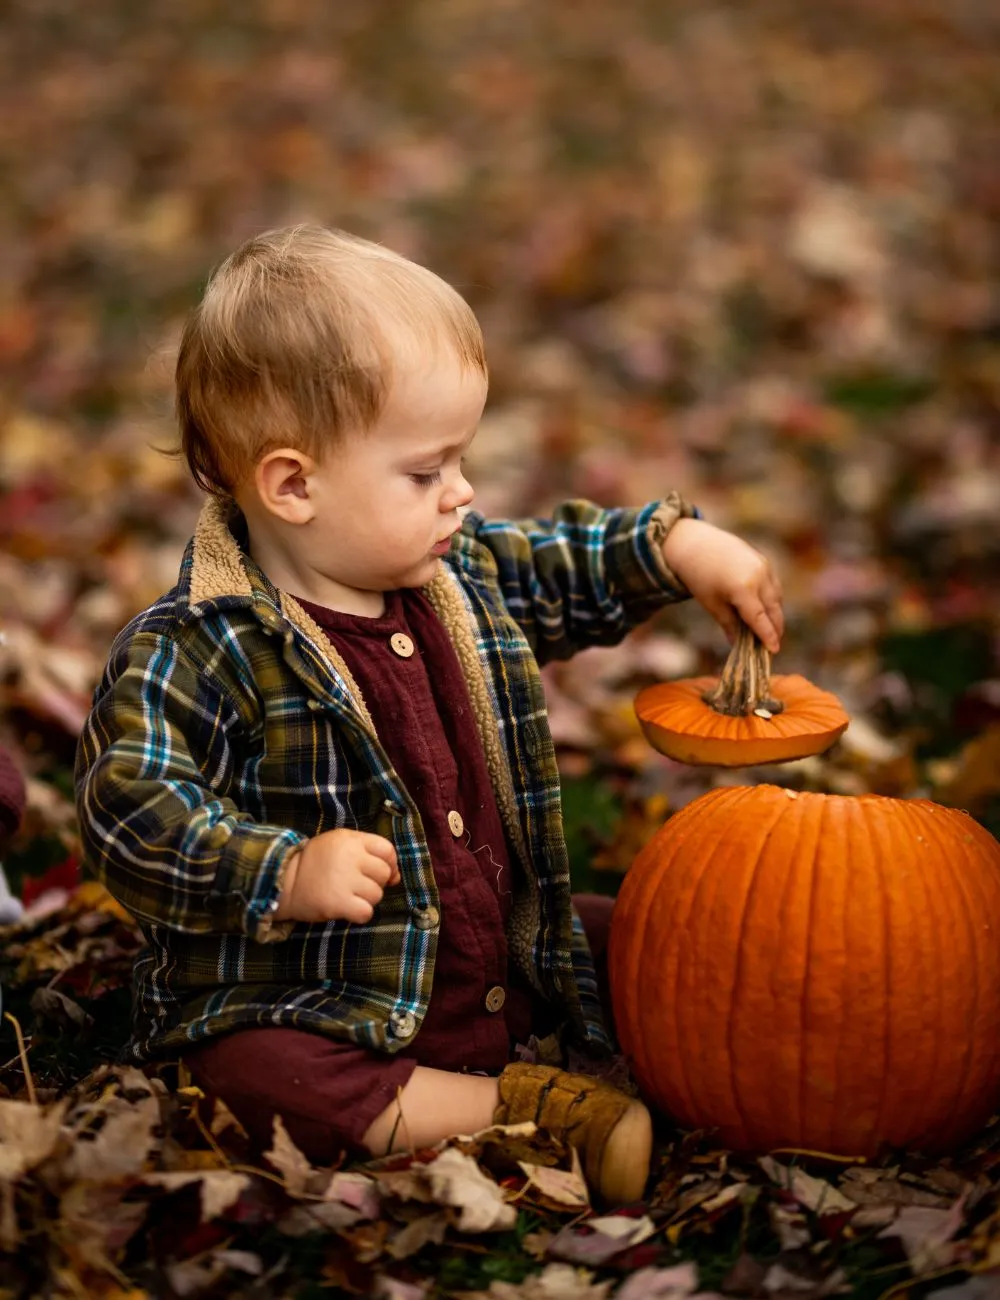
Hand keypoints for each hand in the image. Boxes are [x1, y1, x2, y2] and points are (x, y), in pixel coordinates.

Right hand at [275, 829, 400, 924]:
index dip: (389, 864)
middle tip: (356, 885)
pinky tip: (347, 909)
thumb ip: (368, 853)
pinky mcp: (338, 902)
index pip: (387, 850)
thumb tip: (396, 876)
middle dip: (375, 883)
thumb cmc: (315, 864)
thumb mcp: (338, 845)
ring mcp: (344, 879)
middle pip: (384, 874)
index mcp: (350, 839)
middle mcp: (350, 856)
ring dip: (366, 899)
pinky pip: (366, 912)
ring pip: (376, 895)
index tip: (379, 873)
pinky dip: (360, 914)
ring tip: (347, 895)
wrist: (284, 882)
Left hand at [661, 518, 783, 652]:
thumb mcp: (712, 604)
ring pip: (776, 597)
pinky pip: (773, 584)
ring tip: (771, 629)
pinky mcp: (763, 560)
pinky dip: (772, 598)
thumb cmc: (699, 577)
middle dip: (775, 628)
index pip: (761, 619)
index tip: (774, 651)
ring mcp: (764, 566)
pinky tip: (767, 609)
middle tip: (773, 644)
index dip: (768, 636)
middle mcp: (758, 576)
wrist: (695, 543)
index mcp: (743, 589)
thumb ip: (728, 624)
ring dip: (776, 613)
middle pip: (773, 609)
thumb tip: (737, 644)